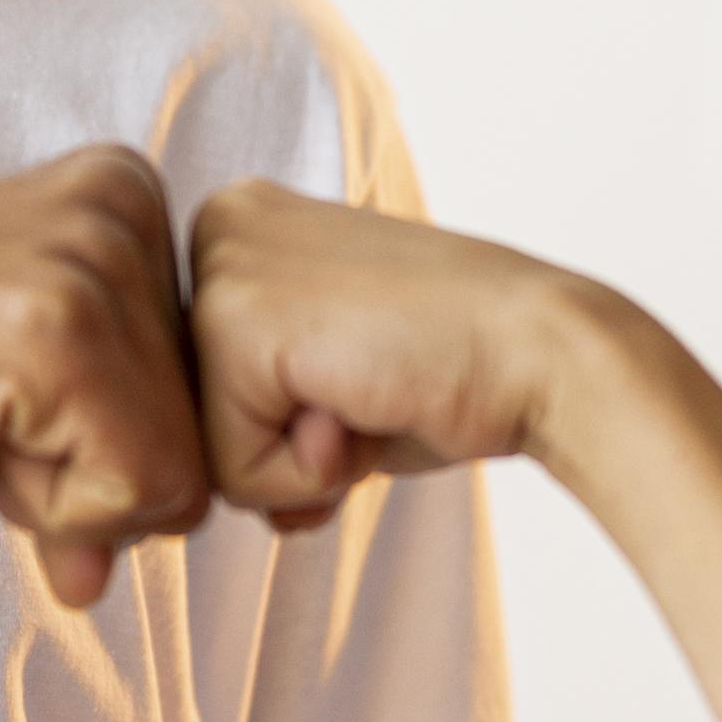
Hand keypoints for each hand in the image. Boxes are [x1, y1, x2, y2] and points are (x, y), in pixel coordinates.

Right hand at [0, 147, 212, 607]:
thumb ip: (127, 403)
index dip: (98, 441)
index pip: (204, 386)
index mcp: (118, 190)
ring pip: (176, 473)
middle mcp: (120, 201)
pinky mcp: (56, 337)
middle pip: (202, 431)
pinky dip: (47, 515)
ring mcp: (89, 262)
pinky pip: (135, 496)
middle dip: (89, 475)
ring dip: (62, 496)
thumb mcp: (20, 368)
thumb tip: (207, 514)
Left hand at [186, 179, 593, 529]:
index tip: (364, 369)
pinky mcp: (234, 321)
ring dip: (297, 462)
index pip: (203, 383)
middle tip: (371, 386)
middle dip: (282, 444)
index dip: (285, 420)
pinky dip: (307, 474)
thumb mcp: (326, 374)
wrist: (539, 353)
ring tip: (369, 392)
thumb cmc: (449, 370)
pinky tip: (365, 403)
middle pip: (192, 413)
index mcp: (237, 223)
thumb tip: (182, 498)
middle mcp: (216, 225)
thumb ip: (251, 406)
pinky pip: (234, 472)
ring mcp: (221, 266)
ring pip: (206, 449)